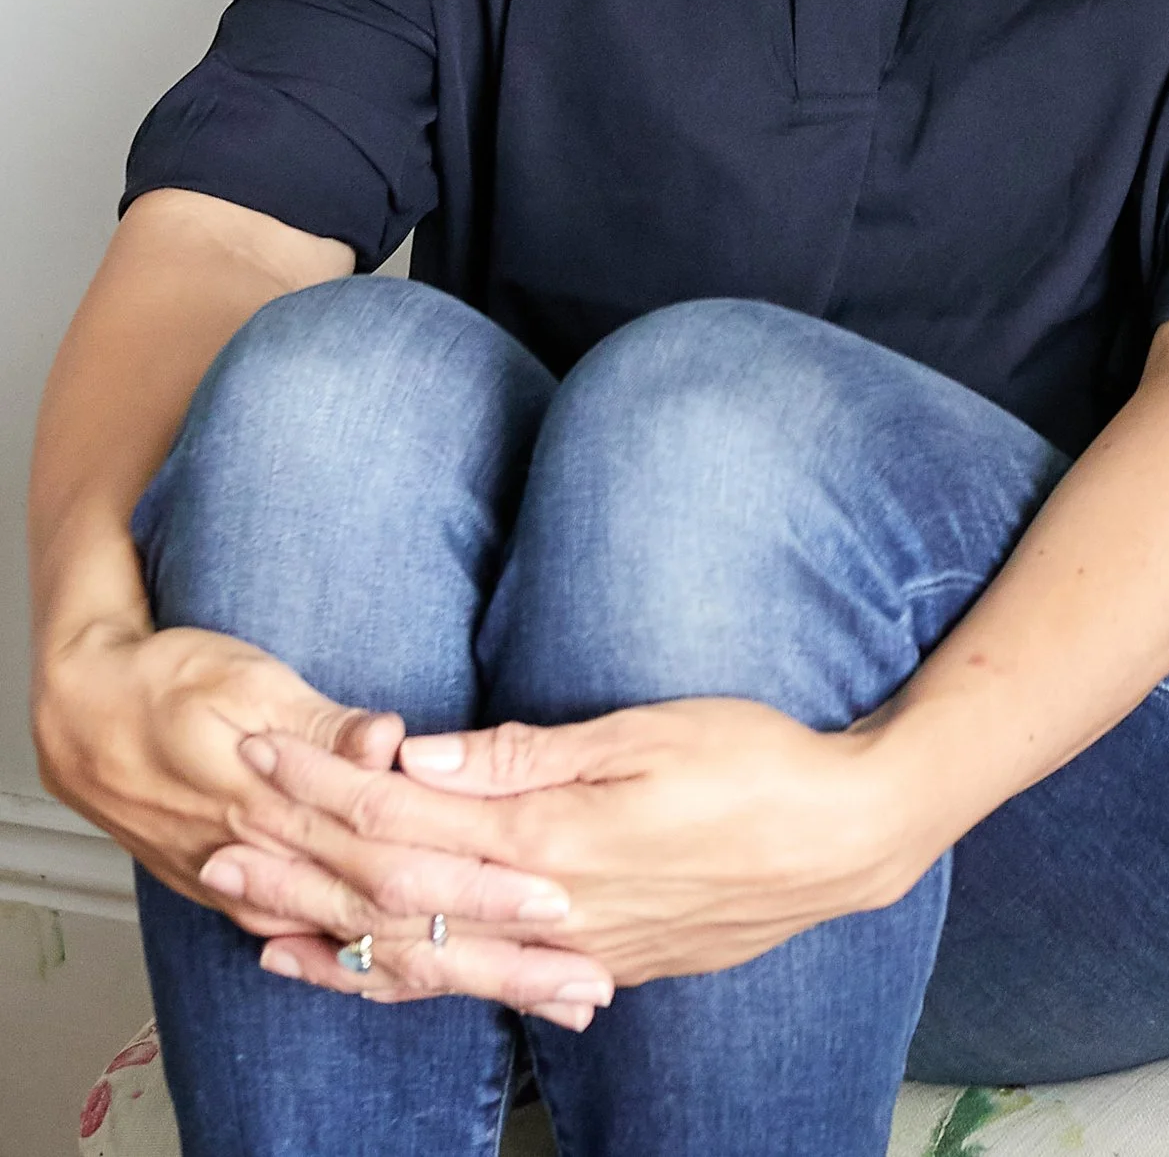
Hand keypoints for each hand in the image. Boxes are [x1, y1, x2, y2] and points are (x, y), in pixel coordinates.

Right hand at [35, 621, 610, 1028]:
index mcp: (288, 813)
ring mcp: (271, 891)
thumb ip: (324, 721)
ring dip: (468, 975)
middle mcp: (283, 866)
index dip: (480, 882)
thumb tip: (388, 741)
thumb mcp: (244, 677)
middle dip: (498, 955)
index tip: (554, 898)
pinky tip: (441, 988)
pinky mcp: (263, 896)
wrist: (81, 715)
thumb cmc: (168, 682)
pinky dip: (393, 977)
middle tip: (580, 980)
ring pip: (381, 950)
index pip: (406, 859)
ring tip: (548, 996)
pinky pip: (337, 952)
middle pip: (409, 922)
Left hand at [204, 699, 930, 998]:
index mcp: (549, 839)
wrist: (843, 840)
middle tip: (217, 844)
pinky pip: (473, 987)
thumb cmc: (758, 764)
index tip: (261, 749)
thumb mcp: (647, 732)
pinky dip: (404, 983)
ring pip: (424, 959)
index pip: (406, 816)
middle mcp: (544, 908)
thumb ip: (526, 754)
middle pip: (396, 897)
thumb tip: (417, 758)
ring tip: (257, 926)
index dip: (325, 785)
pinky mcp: (593, 965)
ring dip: (333, 938)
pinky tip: (366, 975)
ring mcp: (567, 950)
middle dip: (301, 868)